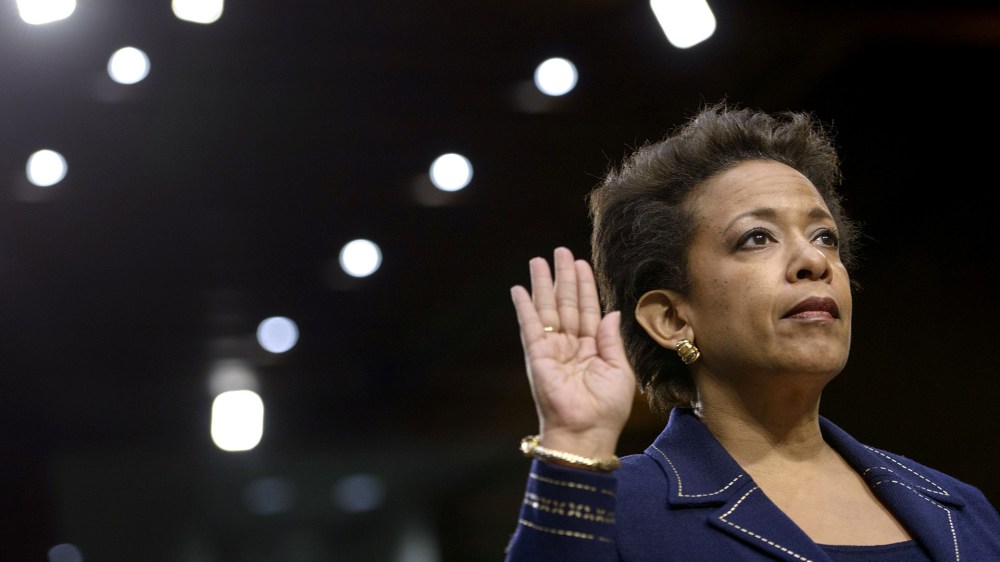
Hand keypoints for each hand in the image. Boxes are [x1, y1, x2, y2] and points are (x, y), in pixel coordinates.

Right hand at [510, 247, 635, 457]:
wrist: (585, 431)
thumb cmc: (606, 409)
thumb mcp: (619, 370)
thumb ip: (612, 340)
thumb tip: (612, 313)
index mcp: (593, 348)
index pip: (588, 310)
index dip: (585, 287)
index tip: (583, 263)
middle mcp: (571, 345)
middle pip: (566, 303)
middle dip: (564, 277)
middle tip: (561, 251)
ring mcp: (552, 349)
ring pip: (548, 309)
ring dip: (543, 284)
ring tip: (539, 260)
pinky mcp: (537, 355)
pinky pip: (530, 326)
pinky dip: (524, 307)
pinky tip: (520, 289)